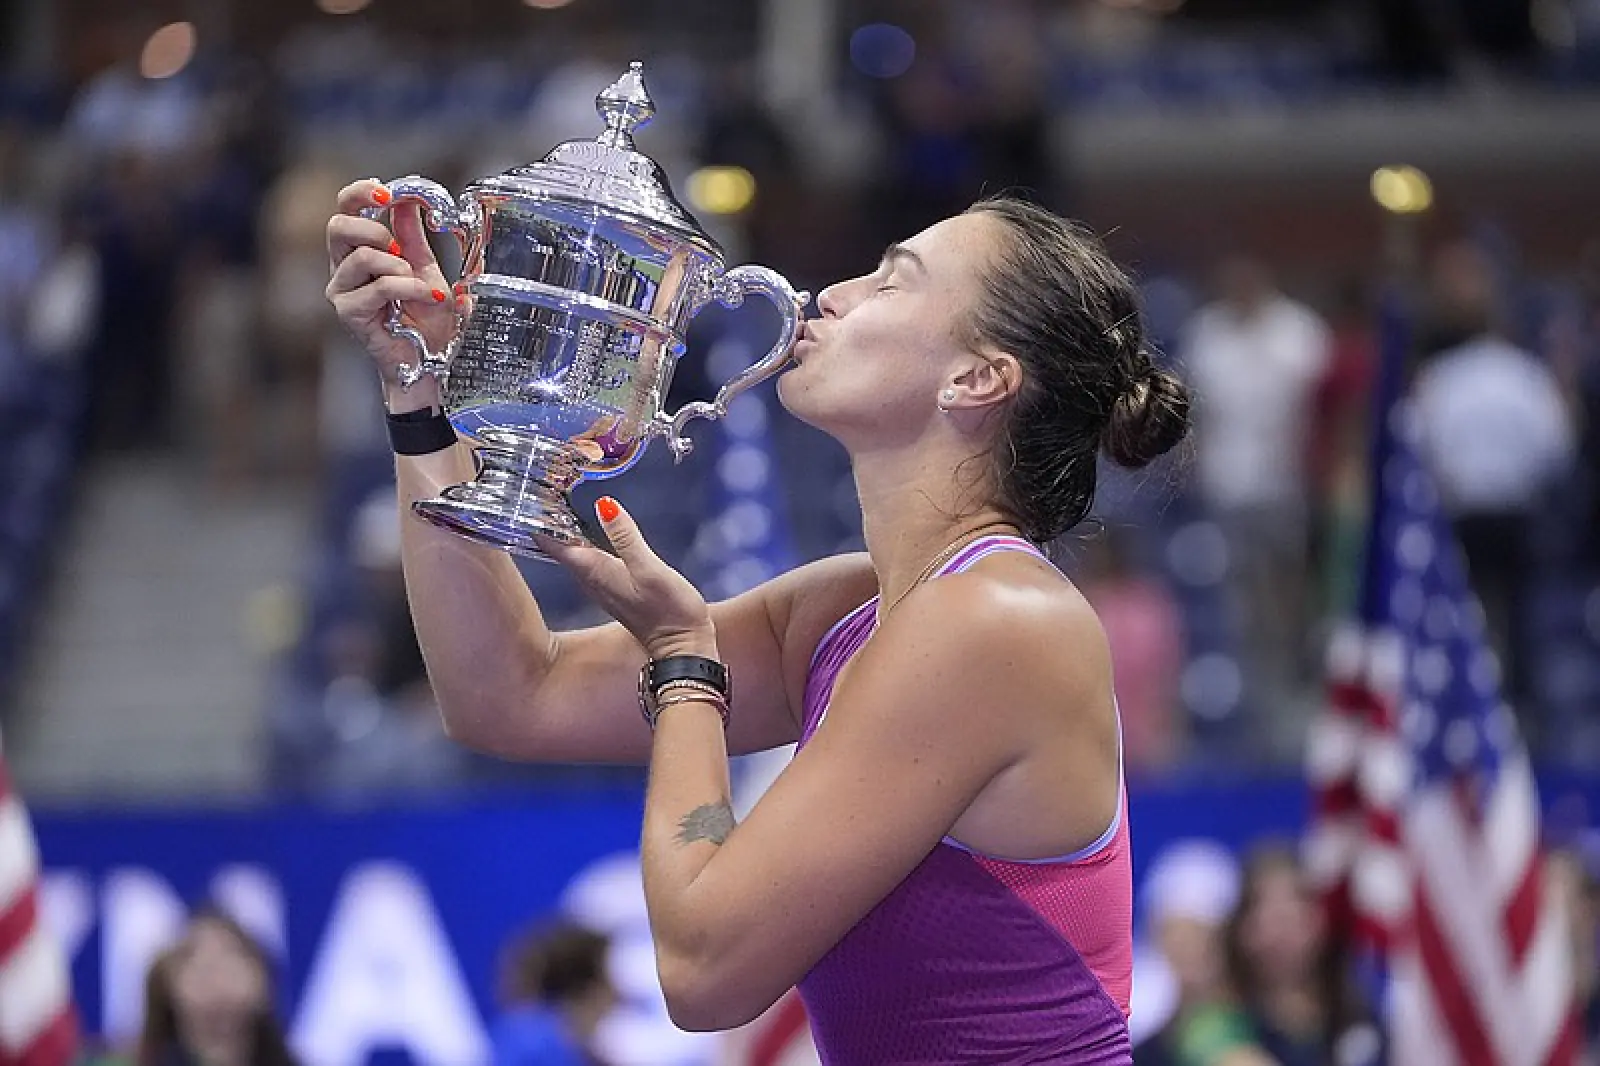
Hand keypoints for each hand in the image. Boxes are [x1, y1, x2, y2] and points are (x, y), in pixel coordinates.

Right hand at [325, 179, 457, 408]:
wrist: (430, 360)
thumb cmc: (425, 321)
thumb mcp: (426, 269)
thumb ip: (413, 237)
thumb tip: (408, 201)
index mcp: (358, 251)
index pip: (345, 209)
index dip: (360, 193)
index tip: (386, 192)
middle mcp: (343, 268)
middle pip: (337, 225)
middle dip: (374, 228)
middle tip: (399, 246)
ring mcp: (342, 291)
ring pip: (360, 256)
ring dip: (398, 265)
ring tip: (419, 283)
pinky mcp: (349, 313)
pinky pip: (378, 287)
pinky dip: (409, 288)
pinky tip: (428, 297)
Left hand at [541, 497, 716, 660]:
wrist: (682, 647)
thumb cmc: (668, 608)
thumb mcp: (649, 569)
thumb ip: (626, 537)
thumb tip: (603, 504)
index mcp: (595, 571)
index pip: (556, 544)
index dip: (541, 522)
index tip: (529, 498)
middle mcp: (592, 580)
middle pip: (561, 549)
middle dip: (550, 523)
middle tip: (541, 493)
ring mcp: (603, 587)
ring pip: (575, 556)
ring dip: (566, 534)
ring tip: (558, 507)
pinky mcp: (615, 590)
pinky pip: (590, 562)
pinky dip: (584, 545)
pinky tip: (587, 534)